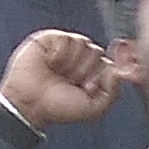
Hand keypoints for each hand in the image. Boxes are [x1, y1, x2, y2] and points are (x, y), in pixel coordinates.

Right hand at [0, 30, 115, 128]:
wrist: (30, 103)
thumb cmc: (58, 107)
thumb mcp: (93, 110)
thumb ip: (113, 93)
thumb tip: (118, 72)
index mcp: (93, 74)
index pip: (110, 65)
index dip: (100, 77)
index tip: (87, 88)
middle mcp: (82, 60)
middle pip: (98, 52)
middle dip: (85, 71)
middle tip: (70, 81)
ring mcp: (67, 48)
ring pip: (85, 43)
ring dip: (72, 63)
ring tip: (59, 72)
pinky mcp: (52, 39)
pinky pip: (68, 38)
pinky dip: (60, 53)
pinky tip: (51, 62)